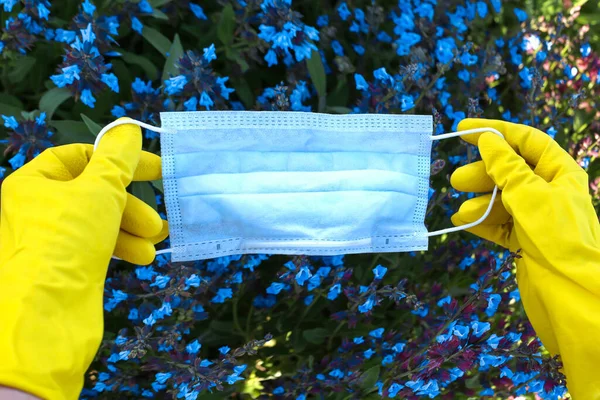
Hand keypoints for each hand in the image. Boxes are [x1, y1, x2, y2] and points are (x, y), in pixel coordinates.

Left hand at [0, 119, 167, 399]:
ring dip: (132, 228)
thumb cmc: (66, 241)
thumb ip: (117, 159)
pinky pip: (98, 245)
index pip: (79, 157)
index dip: (118, 159)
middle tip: (155, 219)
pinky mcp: (66, 267)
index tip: (155, 169)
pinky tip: (143, 258)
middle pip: (94, 192)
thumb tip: (127, 128)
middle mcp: (39, 209)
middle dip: (130, 204)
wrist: (43, 318)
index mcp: (35, 183)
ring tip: (155, 241)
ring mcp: (52, 240)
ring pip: (100, 221)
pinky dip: (122, 247)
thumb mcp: (99, 190)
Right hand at [451, 118, 599, 397]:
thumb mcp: (529, 195)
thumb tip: (487, 140)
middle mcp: (550, 192)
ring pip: (502, 199)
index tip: (463, 130)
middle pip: (510, 171)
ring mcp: (537, 218)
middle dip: (483, 173)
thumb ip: (505, 166)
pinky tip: (464, 223)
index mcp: (561, 173)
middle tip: (457, 181)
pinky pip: (500, 224)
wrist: (572, 296)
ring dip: (480, 202)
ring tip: (462, 211)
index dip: (495, 132)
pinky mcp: (525, 242)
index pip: (526, 141)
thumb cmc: (556, 238)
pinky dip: (482, 222)